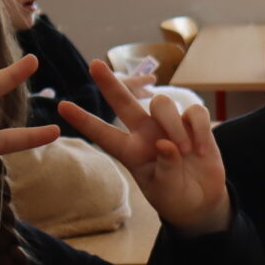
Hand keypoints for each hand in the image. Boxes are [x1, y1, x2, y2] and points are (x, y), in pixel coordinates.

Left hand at [57, 61, 230, 235]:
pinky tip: (202, 150)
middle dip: (110, 84)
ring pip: (162, 104)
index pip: (104, 134)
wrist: (202, 199)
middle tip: (94, 65)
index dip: (84, 120)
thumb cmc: (175, 195)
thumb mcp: (166, 189)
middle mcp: (146, 133)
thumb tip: (166, 144)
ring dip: (175, 126)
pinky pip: (194, 113)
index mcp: (131, 152)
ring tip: (188, 151)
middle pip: (125, 103)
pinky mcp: (193, 123)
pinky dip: (200, 130)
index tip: (62, 106)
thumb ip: (165, 168)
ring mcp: (169, 126)